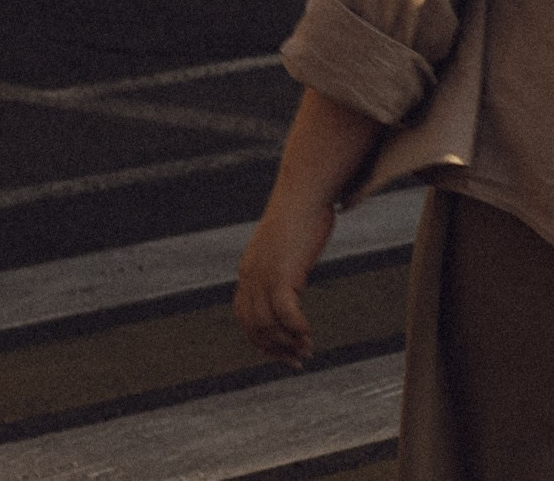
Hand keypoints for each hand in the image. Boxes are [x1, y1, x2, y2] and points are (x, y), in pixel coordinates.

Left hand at [233, 189, 335, 365]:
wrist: (304, 192)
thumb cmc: (300, 214)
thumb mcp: (284, 244)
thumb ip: (281, 263)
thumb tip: (290, 276)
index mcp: (248, 272)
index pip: (245, 318)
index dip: (260, 340)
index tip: (280, 353)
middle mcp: (250, 277)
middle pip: (254, 327)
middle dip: (275, 349)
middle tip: (297, 361)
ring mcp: (264, 276)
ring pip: (269, 325)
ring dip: (288, 343)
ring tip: (307, 351)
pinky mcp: (282, 273)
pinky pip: (285, 313)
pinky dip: (296, 328)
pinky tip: (308, 334)